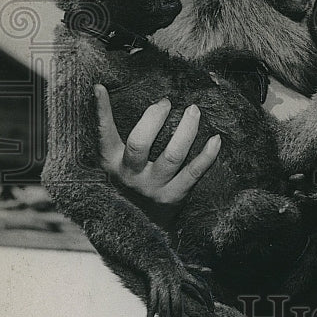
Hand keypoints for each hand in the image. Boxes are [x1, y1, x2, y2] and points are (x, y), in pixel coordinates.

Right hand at [94, 84, 220, 204]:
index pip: (104, 133)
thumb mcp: (116, 162)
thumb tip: (106, 93)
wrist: (138, 228)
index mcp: (112, 163)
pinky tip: (215, 139)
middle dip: (154, 117)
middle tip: (167, 102)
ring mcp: (153, 187)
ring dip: (186, 129)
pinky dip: (207, 155)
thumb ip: (116, 136)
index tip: (100, 87)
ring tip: (193, 111)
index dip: (101, 111)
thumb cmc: (131, 183)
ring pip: (172, 155)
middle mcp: (130, 175)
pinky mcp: (174, 196)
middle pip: (140, 143)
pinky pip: (194, 172)